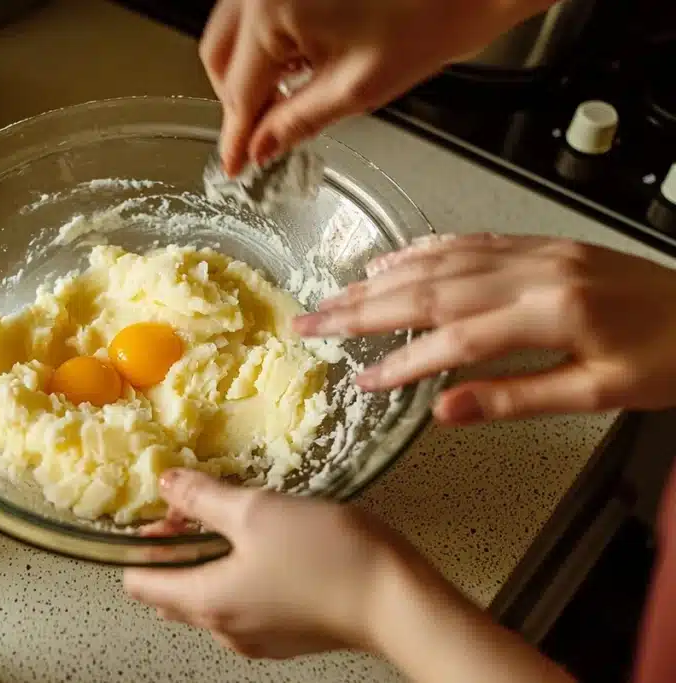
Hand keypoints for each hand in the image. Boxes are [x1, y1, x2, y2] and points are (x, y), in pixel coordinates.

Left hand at [123, 468, 413, 657]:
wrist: (397, 600)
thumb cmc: (326, 557)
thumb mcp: (256, 511)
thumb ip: (203, 498)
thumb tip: (166, 483)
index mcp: (206, 602)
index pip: (139, 584)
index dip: (140, 545)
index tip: (158, 512)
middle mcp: (224, 629)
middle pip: (173, 593)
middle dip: (174, 551)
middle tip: (195, 509)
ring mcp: (257, 637)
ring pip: (210, 597)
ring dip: (209, 561)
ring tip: (235, 521)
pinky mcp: (286, 633)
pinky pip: (244, 604)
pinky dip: (241, 576)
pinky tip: (266, 545)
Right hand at [201, 0, 553, 174]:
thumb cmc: (434, 14)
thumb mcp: (356, 89)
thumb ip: (296, 122)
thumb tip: (261, 146)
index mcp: (272, 9)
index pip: (239, 89)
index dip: (237, 134)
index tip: (233, 163)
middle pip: (221, 54)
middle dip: (239, 99)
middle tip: (261, 135)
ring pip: (233, 31)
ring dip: (251, 69)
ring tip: (287, 97)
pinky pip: (256, 10)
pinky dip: (268, 41)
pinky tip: (298, 61)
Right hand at [293, 233, 675, 423]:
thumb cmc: (669, 358)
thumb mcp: (599, 394)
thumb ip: (515, 398)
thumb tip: (445, 411)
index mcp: (551, 313)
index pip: (454, 340)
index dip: (402, 362)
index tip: (362, 381)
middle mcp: (534, 273)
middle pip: (430, 289)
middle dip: (363, 309)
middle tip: (313, 321)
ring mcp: (534, 252)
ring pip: (441, 261)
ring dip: (381, 279)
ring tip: (335, 295)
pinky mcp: (540, 245)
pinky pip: (469, 241)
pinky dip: (424, 250)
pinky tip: (393, 260)